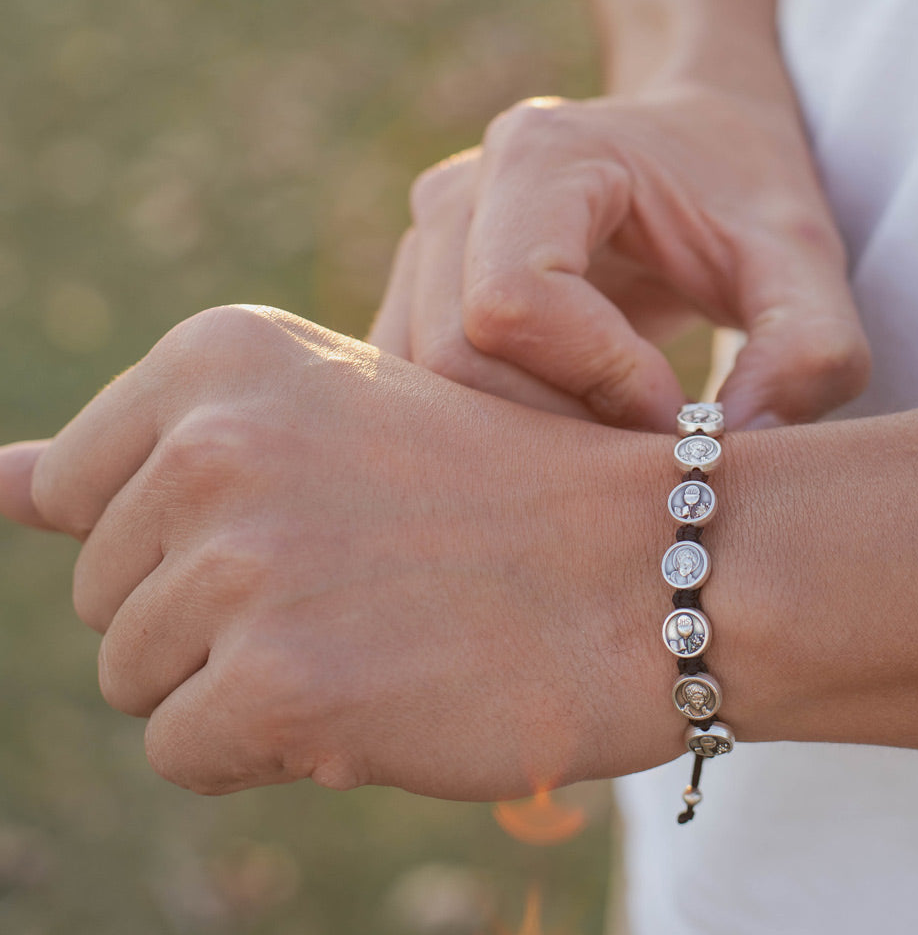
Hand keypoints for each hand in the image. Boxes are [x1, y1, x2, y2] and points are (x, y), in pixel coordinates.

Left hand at [0, 306, 674, 798]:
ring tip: (382, 627)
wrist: (648, 560)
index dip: (196, 533)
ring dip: (250, 677)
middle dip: (217, 612)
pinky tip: (382, 690)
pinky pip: (189, 749)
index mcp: (222, 356)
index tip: (312, 517)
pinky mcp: (277, 683)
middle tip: (366, 576)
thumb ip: (137, 455)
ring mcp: (243, 562)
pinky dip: (275, 742)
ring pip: (141, 679)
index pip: (81, 494)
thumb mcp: (319, 423)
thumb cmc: (496, 492)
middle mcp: (214, 442)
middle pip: (107, 592)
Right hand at [369, 83, 869, 431]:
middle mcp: (459, 193)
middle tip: (647, 450)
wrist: (698, 142)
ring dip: (520, 443)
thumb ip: (808, 349)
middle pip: (457, 357)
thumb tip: (722, 460)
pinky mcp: (417, 295)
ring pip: (426, 389)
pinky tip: (568, 436)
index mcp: (544, 155)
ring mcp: (426, 246)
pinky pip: (421, 395)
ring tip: (613, 442)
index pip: (516, 301)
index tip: (678, 408)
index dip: (597, 377)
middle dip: (556, 428)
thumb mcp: (806, 257)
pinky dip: (489, 438)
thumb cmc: (748, 192)